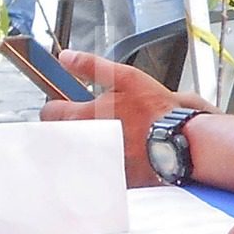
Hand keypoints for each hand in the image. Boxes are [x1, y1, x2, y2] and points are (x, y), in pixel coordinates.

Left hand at [39, 51, 207, 186]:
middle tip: (100, 119)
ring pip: (84, 151)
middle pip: (65, 134)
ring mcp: (99, 160)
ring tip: (119, 136)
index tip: (70, 103)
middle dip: (77, 125)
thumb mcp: (127, 78)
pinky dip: (112, 160)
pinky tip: (128, 153)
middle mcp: (86, 140)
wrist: (183, 142)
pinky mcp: (115, 175)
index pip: (51, 111)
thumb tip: (68, 57)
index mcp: (84, 116)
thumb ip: (92, 66)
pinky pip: (104, 168)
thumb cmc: (158, 112)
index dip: (60, 105)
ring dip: (94, 143)